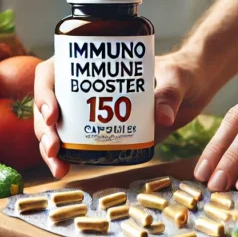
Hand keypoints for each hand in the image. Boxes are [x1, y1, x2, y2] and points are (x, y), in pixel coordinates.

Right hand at [33, 50, 213, 177]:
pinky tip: (65, 171)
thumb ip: (170, 93)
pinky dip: (66, 158)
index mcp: (92, 65)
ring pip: (56, 128)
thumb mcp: (176, 78)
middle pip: (48, 106)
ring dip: (50, 148)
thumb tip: (162, 117)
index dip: (44, 92)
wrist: (193, 89)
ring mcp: (90, 111)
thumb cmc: (181, 72)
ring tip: (59, 167)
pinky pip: (75, 144)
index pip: (53, 73)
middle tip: (54, 148)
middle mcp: (84, 87)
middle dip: (44, 129)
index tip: (53, 113)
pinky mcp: (101, 132)